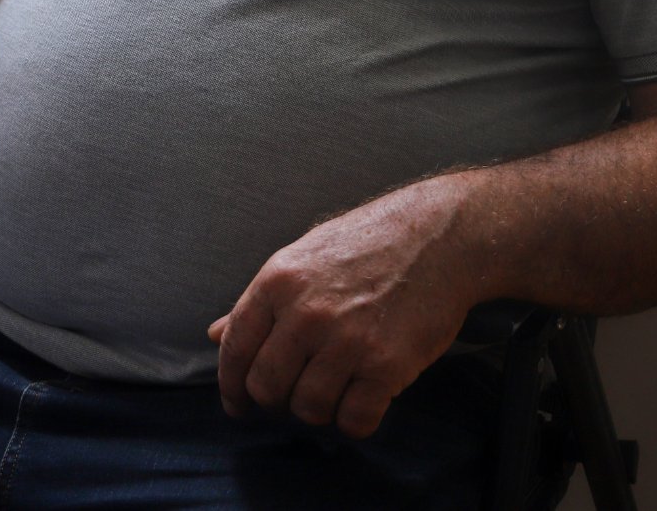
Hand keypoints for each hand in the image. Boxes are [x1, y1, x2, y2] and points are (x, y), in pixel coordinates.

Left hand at [207, 177, 481, 439]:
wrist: (442, 236)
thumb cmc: (371, 242)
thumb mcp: (305, 256)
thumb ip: (259, 301)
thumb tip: (214, 334)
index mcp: (279, 281)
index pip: (235, 350)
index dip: (231, 386)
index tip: (238, 404)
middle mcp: (306, 312)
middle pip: (266, 388)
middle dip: (276, 400)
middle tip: (295, 394)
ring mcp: (347, 340)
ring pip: (309, 409)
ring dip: (320, 409)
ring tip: (337, 387)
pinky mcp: (386, 365)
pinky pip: (355, 420)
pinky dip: (357, 420)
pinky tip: (365, 398)